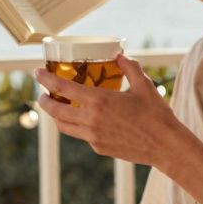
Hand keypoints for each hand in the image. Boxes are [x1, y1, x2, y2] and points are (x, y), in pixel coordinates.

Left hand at [34, 54, 187, 167]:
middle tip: (42, 94)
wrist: (165, 146)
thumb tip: (119, 55)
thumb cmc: (156, 114)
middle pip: (55, 111)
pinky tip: (83, 119)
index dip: (46, 79)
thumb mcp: (143, 85)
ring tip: (56, 106)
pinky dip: (76, 125)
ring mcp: (93, 136)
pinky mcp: (98, 148)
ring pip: (64, 126)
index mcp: (99, 101)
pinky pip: (81, 134)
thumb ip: (129, 67)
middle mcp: (91, 119)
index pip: (63, 88)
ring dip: (55, 116)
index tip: (37, 73)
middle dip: (44, 101)